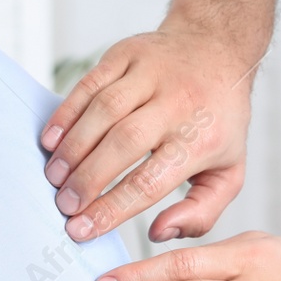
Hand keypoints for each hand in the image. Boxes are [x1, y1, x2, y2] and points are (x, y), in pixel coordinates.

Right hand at [42, 25, 254, 242]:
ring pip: (103, 110)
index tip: (82, 229)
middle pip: (124, 143)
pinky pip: (90, 84)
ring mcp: (151, 73)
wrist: (218, 46)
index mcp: (203, 137)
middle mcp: (178, 102)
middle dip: (88, 179)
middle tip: (64, 205)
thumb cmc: (217, 120)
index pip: (150, 181)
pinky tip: (51, 140)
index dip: (112, 208)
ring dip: (73, 148)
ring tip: (55, 178)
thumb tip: (159, 233)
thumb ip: (201, 213)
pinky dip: (66, 113)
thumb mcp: (229, 172)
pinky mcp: (127, 53)